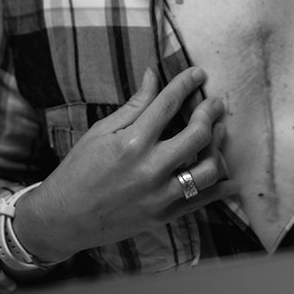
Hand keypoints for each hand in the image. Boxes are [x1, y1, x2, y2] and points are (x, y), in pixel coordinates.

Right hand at [13, 67, 232, 262]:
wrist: (64, 218)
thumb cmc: (78, 171)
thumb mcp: (100, 132)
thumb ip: (134, 106)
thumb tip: (153, 76)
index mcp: (132, 143)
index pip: (168, 104)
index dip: (187, 83)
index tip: (199, 74)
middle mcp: (150, 169)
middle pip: (198, 135)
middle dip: (211, 113)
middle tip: (216, 103)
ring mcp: (160, 195)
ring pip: (209, 169)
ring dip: (218, 147)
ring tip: (218, 133)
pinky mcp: (164, 215)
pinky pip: (203, 200)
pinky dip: (220, 186)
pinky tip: (228, 174)